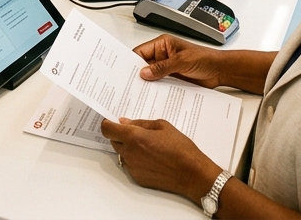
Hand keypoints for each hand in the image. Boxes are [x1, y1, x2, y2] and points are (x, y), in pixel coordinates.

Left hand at [101, 118, 219, 202]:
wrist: (192, 174)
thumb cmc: (180, 147)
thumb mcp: (162, 126)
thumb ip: (140, 123)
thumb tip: (124, 122)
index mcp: (133, 137)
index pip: (107, 129)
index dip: (108, 123)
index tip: (113, 121)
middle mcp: (129, 153)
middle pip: (113, 141)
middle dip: (119, 134)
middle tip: (133, 131)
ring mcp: (133, 168)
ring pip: (121, 153)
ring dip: (127, 147)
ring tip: (145, 144)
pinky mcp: (138, 179)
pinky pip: (130, 165)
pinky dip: (134, 159)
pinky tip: (150, 157)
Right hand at [133, 34, 225, 87]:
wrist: (220, 70)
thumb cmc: (204, 58)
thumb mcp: (181, 61)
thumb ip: (162, 67)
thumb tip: (144, 72)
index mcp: (162, 44)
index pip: (141, 51)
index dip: (132, 61)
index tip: (124, 72)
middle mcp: (162, 55)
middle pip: (144, 64)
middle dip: (138, 74)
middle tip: (130, 85)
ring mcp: (167, 68)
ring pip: (152, 76)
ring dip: (148, 83)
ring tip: (139, 93)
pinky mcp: (172, 79)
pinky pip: (160, 84)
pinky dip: (157, 89)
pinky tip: (153, 96)